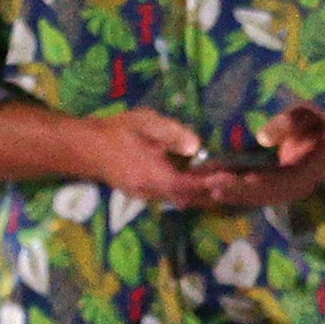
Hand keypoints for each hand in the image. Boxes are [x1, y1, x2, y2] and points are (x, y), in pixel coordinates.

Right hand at [59, 107, 219, 197]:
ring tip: (227, 183)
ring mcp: (149, 196)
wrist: (84, 148)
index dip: (214, 182)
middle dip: (215, 192)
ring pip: (184, 200)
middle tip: (240, 181)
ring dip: (204, 194)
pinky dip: (191, 192)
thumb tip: (196, 146)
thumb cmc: (116, 132)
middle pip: (192, 198)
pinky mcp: (145, 195)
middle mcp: (154, 192)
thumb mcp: (144, 123)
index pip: (191, 185)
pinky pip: (174, 197)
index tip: (235, 176)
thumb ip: (171, 133)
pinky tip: (202, 182)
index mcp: (155, 176)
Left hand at [164, 105, 324, 212]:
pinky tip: (209, 189)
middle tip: (198, 188)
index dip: (244, 185)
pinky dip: (232, 192)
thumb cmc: (319, 124)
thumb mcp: (308, 116)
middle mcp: (295, 189)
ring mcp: (287, 192)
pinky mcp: (277, 189)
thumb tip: (264, 138)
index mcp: (305, 173)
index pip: (271, 184)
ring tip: (197, 192)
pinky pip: (254, 194)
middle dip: (228, 193)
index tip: (218, 181)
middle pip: (259, 196)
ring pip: (254, 198)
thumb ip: (288, 124)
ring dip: (227, 196)